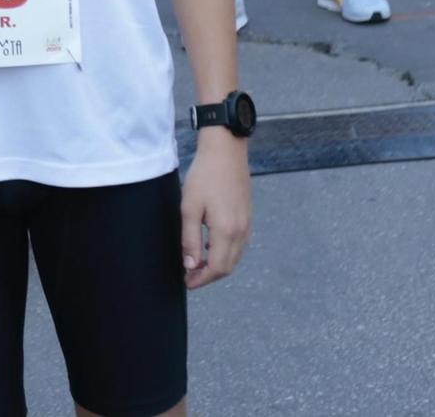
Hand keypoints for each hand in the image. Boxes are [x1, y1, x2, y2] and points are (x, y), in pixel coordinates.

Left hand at [181, 132, 251, 288]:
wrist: (226, 152)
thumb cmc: (204, 177)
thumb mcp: (189, 208)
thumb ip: (190, 239)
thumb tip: (190, 265)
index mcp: (227, 231)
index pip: (218, 268)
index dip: (202, 279)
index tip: (186, 282)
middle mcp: (242, 232)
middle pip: (228, 266)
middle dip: (209, 275)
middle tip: (188, 275)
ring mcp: (247, 225)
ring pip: (235, 257)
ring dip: (217, 265)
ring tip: (196, 263)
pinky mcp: (248, 217)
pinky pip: (239, 244)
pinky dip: (225, 252)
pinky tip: (210, 246)